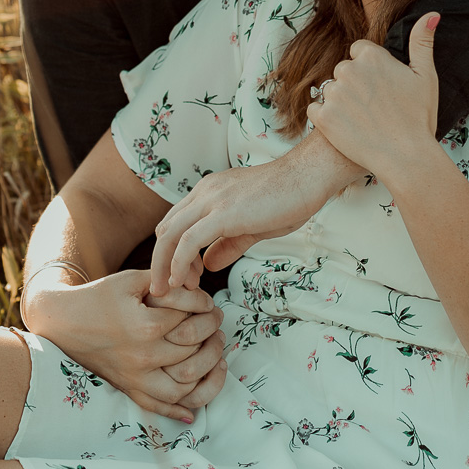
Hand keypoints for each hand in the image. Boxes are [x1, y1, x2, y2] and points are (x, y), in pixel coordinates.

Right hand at [22, 269, 225, 421]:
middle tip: (217, 324)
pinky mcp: (128, 388)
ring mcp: (135, 377)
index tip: (207, 302)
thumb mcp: (132, 280)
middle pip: (193, 351)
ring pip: (184, 386)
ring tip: (216, 356)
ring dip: (207, 373)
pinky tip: (194, 409)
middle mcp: (143, 356)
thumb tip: (199, 288)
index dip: (204, 306)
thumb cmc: (99, 297)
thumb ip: (166, 283)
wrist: (63, 322)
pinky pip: (159, 407)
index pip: (191, 317)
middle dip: (212, 334)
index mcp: (145, 326)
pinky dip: (179, 410)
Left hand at [149, 131, 361, 296]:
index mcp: (209, 191)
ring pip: (170, 235)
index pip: (176, 222)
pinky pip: (189, 241)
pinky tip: (182, 281)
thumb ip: (227, 243)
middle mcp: (204, 192)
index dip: (173, 252)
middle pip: (165, 229)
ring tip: (166, 291)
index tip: (187, 276)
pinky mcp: (223, 213)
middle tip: (163, 289)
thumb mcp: (252, 225)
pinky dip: (180, 264)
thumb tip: (209, 264)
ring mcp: (211, 200)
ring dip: (164, 266)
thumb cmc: (288, 198)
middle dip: (160, 262)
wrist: (308, 177)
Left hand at [306, 12, 439, 179]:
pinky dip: (327, 118)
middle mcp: (348, 69)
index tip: (383, 89)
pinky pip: (316, 109)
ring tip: (363, 120)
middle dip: (355, 85)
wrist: (406, 157)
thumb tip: (432, 14)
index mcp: (370, 55)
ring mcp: (333, 93)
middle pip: (343, 70)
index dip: (371, 70)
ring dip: (341, 101)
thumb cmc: (419, 117)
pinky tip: (347, 128)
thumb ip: (422, 40)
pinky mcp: (322, 116)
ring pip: (330, 89)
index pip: (359, 52)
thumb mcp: (425, 75)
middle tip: (376, 108)